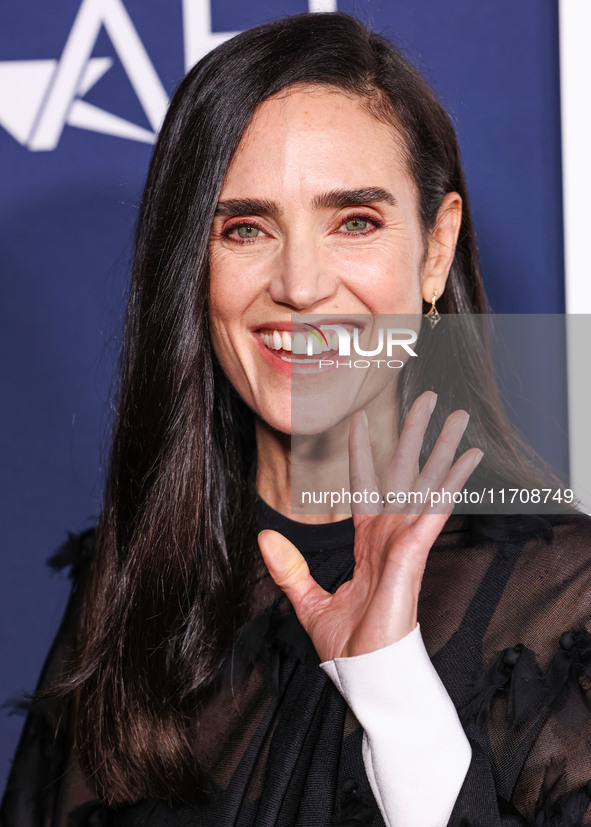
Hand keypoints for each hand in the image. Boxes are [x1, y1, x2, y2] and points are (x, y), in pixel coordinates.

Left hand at [257, 391, 482, 662]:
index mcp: (367, 540)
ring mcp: (405, 542)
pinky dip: (451, 483)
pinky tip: (468, 458)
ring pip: (426, 483)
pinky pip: (434, 510)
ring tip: (460, 416)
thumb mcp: (308, 601)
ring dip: (444, 448)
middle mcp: (389, 534)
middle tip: (430, 399)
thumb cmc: (347, 645)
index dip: (361, 450)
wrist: (364, 675)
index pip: (364, 483)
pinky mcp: (413, 554)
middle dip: (417, 435)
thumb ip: (290, 568)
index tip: (360, 420)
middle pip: (404, 472)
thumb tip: (265, 538)